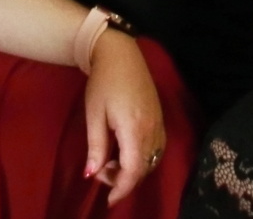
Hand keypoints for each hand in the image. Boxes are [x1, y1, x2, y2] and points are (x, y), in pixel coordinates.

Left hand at [82, 30, 165, 204]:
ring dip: (133, 169)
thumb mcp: (94, 115)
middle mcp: (152, 129)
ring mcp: (158, 123)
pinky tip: (126, 151)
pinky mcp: (160, 117)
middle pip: (143, 169)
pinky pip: (156, 148)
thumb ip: (96, 146)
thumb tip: (92, 174)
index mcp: (134, 129)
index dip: (121, 189)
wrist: (120, 53)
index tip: (108, 200)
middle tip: (101, 171)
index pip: (133, 171)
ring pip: (151, 160)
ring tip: (111, 161)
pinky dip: (142, 158)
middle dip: (124, 179)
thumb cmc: (102, 83)